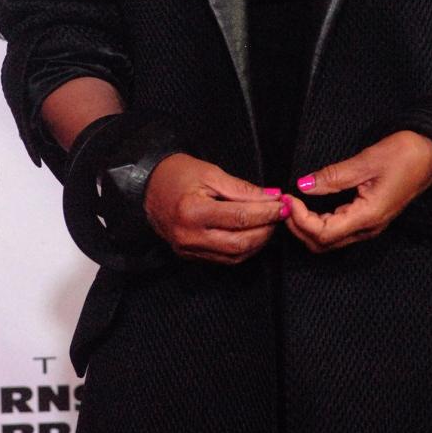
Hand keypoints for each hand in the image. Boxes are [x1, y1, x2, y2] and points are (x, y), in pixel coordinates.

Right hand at [143, 152, 285, 264]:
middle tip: (280, 214)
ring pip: (235, 256)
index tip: (284, 205)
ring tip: (268, 224)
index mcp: (193, 212)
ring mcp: (188, 249)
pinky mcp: (189, 256)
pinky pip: (223, 259)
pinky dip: (242, 249)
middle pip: (240, 243)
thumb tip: (272, 197)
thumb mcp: (211, 173)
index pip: (241, 218)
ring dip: (258, 242)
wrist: (147, 186)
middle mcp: (190, 236)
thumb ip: (243, 189)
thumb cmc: (178, 174)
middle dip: (266, 229)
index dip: (267, 212)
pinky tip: (252, 234)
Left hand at [284, 130, 431, 253]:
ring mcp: (369, 225)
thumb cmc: (407, 156)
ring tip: (293, 204)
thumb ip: (333, 176)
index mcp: (368, 216)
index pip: (323, 233)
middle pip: (323, 243)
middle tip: (284, 203)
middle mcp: (368, 227)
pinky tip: (309, 206)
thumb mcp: (366, 160)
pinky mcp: (368, 218)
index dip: (300, 219)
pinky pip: (338, 230)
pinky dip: (318, 222)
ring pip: (329, 240)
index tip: (288, 198)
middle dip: (298, 227)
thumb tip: (304, 185)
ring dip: (306, 227)